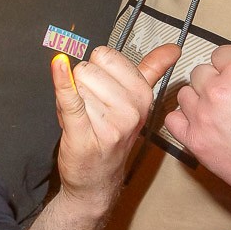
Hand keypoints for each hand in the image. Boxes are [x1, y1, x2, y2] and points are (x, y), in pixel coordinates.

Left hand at [52, 44, 179, 209]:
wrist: (97, 180)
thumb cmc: (111, 136)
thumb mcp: (135, 103)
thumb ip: (153, 70)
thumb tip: (172, 49)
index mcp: (142, 95)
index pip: (107, 56)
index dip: (98, 71)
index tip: (105, 90)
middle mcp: (130, 109)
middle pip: (89, 68)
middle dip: (83, 85)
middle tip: (91, 108)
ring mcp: (109, 123)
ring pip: (76, 82)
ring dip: (72, 99)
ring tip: (83, 118)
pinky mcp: (83, 132)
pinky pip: (69, 98)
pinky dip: (61, 82)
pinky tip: (58, 66)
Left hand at [164, 0, 230, 209]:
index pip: (221, 55)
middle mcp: (216, 92)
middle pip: (201, 73)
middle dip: (219, 82)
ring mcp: (203, 119)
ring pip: (186, 94)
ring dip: (201, 100)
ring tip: (227, 113)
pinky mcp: (196, 144)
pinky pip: (173, 121)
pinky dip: (185, 121)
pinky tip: (207, 125)